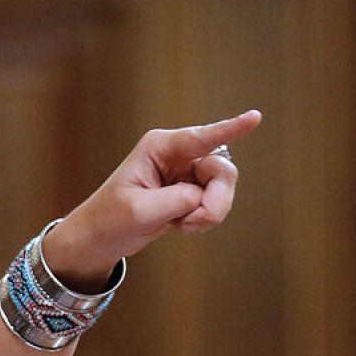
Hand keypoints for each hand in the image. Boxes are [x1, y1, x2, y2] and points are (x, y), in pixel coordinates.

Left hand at [42, 110, 263, 290]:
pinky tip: (180, 223)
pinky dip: (203, 219)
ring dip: (208, 213)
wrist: (101, 237)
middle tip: (191, 220)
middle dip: (214, 201)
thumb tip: (203, 195)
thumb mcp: (140, 210)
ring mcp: (187, 172)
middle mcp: (177, 154)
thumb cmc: (111, 218)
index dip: (230, 128)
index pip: (201, 137)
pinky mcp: (192, 190)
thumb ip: (177, 200)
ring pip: (223, 188)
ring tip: (180, 222)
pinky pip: (216, 203)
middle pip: (222, 171)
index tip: (255, 117)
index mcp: (159, 147)